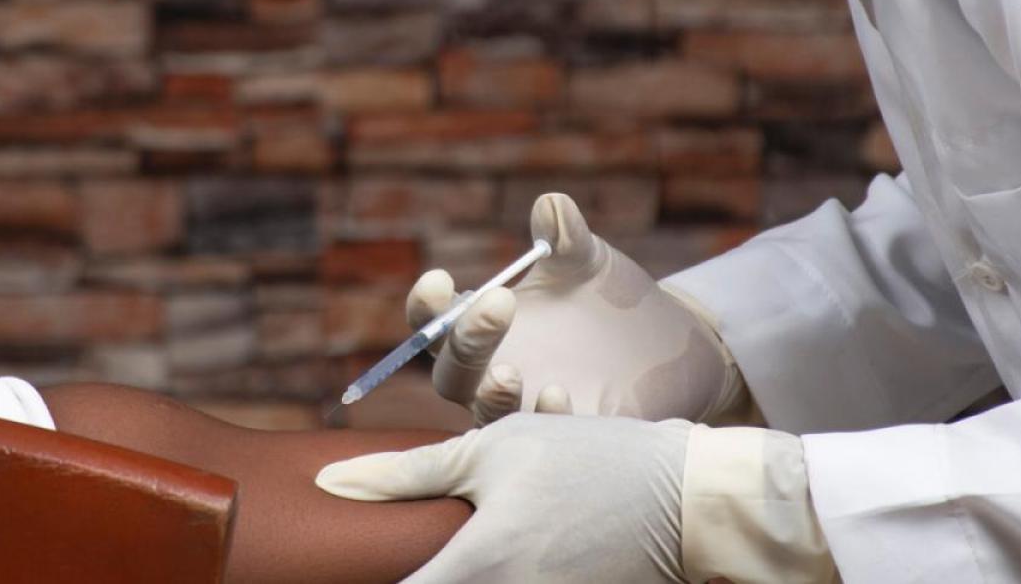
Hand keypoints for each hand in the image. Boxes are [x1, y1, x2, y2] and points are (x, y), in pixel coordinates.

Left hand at [318, 412, 693, 582]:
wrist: (688, 498)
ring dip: (461, 573)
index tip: (346, 568)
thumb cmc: (587, 461)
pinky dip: (499, 578)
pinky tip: (508, 551)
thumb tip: (332, 484)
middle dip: (419, 573)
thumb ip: (407, 476)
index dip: (369, 581)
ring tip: (471, 542)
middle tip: (411, 551)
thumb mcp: (492, 451)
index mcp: (474, 570)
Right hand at [415, 193, 744, 424]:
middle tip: (499, 302)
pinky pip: (544, 441)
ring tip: (508, 373)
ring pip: (485, 415)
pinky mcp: (567, 438)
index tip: (440, 279)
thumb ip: (565, 237)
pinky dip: (546, 421)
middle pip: (452, 372)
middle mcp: (490, 373)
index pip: (433, 323)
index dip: (426, 306)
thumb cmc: (610, 298)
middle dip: (466, 340)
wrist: (670, 343)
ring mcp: (525, 410)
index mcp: (481, 327)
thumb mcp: (588, 261)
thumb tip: (552, 208)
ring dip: (491, 396)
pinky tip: (557, 396)